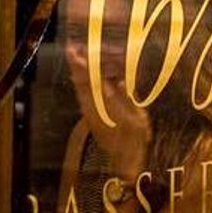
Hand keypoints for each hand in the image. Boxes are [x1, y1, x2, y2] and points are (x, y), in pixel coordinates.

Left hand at [66, 44, 151, 176]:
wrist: (125, 164)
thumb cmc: (136, 141)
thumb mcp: (138, 120)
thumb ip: (128, 100)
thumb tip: (121, 81)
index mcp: (105, 107)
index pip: (92, 81)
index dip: (84, 65)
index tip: (78, 50)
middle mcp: (94, 108)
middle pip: (82, 83)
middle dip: (77, 64)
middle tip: (73, 47)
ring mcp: (91, 113)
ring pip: (81, 89)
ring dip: (78, 73)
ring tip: (75, 57)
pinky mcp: (92, 118)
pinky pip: (84, 96)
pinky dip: (82, 84)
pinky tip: (82, 79)